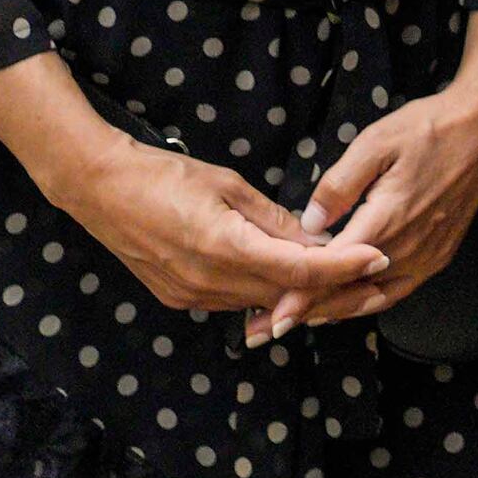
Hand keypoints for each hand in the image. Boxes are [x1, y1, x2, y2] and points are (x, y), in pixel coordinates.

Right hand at [46, 131, 381, 337]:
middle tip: (370, 271)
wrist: (100, 190)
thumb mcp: (227, 185)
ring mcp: (192, 296)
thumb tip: (315, 240)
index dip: (343, 267)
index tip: (378, 258)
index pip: (298, 270)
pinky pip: (234, 301)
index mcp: (224, 247)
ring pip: (260, 301)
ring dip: (298, 291)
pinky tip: (285, 276)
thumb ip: (272, 219)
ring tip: (337, 272)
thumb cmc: (164, 175)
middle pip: (284, 293)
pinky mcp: (180, 298)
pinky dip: (264, 290)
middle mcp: (209, 282)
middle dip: (330, 284)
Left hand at [301, 46, 477, 331]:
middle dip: (308, 312)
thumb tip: (309, 225)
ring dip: (335, 312)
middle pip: (350, 292)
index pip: (334, 268)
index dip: (301, 295)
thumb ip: (338, 186)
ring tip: (299, 322)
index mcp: (388, 220)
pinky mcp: (439, 255)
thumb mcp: (375, 143)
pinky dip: (366, 302)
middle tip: (269, 329)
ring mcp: (428, 256)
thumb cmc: (426, 128)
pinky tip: (345, 304)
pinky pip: (396, 291)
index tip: (273, 316)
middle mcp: (409, 248)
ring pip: (373, 298)